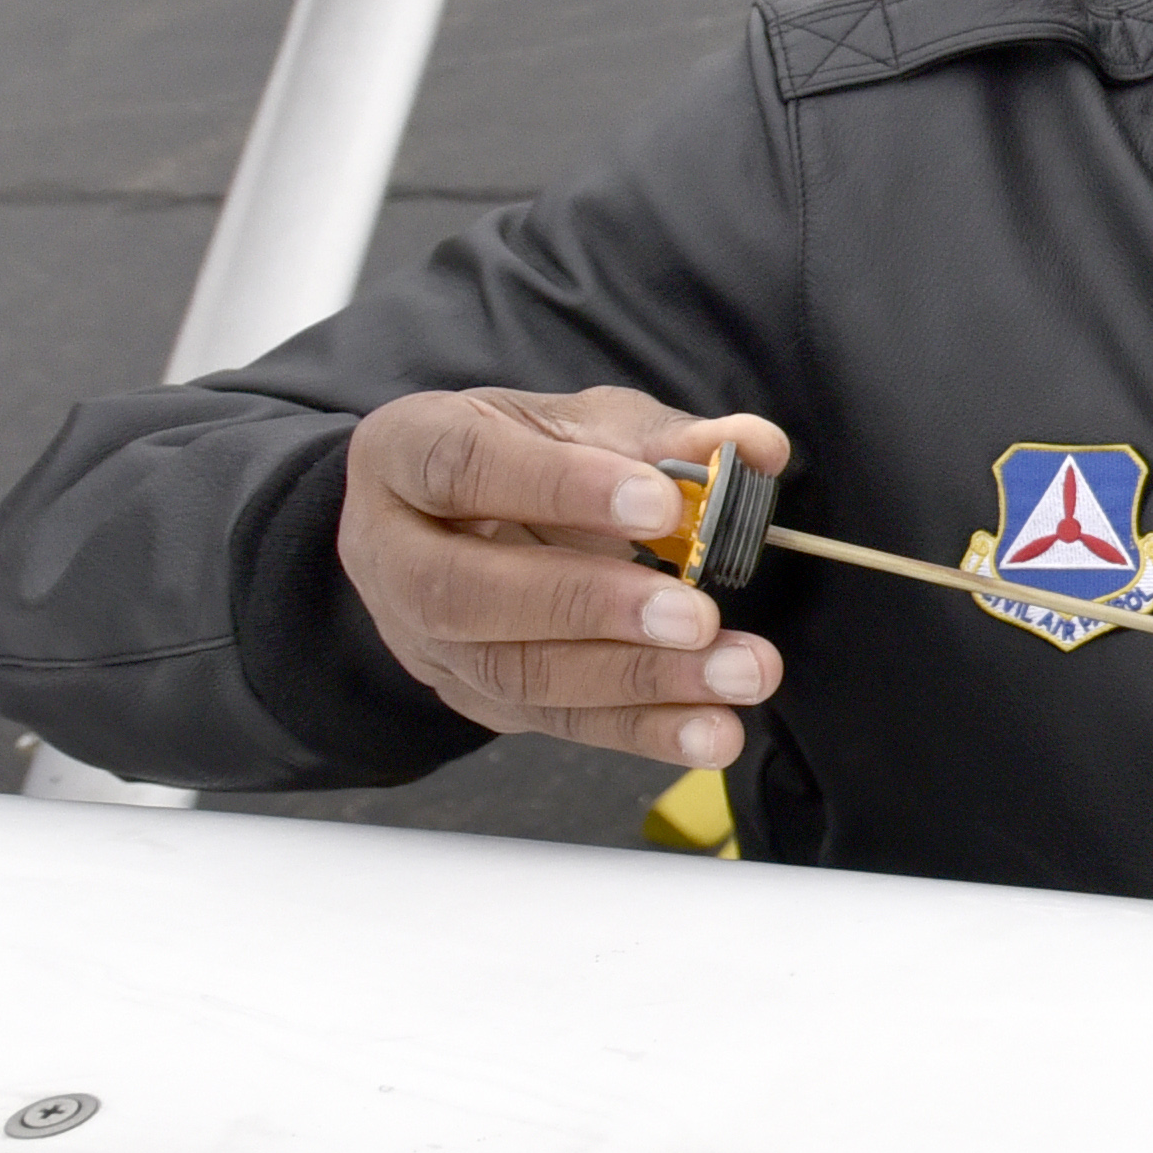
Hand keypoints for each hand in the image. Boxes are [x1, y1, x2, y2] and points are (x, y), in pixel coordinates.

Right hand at [337, 386, 792, 766]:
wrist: (463, 522)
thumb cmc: (523, 456)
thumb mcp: (584, 422)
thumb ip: (667, 436)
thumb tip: (758, 446)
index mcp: (404, 453)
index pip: (462, 466)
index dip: (558, 486)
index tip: (660, 503)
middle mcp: (393, 554)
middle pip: (470, 593)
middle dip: (592, 607)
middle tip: (696, 615)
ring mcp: (427, 640)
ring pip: (516, 673)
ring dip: (637, 681)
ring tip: (736, 674)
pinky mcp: (477, 699)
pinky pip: (557, 722)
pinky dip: (643, 730)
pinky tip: (712, 731)